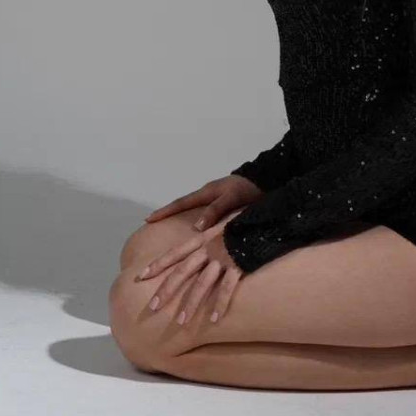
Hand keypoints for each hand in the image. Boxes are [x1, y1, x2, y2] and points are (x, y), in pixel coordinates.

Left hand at [134, 207, 246, 324]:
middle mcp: (208, 249)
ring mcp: (222, 258)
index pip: (174, 253)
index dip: (158, 264)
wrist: (263, 219)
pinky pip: (227, 288)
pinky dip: (220, 304)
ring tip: (181, 322)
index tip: (141, 276)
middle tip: (152, 307)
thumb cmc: (240, 224)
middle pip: (183, 271)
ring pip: (202, 283)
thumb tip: (193, 242)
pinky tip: (214, 319)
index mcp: (201, 239)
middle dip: (167, 289)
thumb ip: (205, 238)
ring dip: (191, 303)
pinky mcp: (237, 266)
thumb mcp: (219, 227)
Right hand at [144, 174, 262, 231]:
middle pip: (184, 206)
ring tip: (171, 234)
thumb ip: (215, 210)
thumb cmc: (248, 189)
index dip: (165, 212)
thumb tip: (195, 227)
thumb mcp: (231, 198)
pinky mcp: (225, 207)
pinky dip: (198, 224)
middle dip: (168, 215)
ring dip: (183, 220)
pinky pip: (206, 216)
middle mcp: (209, 196)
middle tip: (153, 225)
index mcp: (207, 193)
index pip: (181, 203)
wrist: (268, 181)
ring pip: (194, 212)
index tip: (148, 219)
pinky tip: (197, 234)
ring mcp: (216, 201)